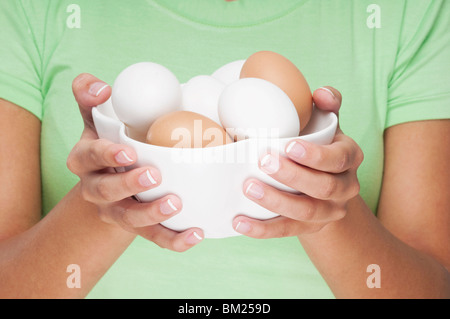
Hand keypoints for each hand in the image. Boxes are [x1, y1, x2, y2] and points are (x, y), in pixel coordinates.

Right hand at [67, 73, 202, 250]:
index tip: (129, 152)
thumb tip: (102, 86)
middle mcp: (95, 189)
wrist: (113, 177)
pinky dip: (173, 239)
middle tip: (154, 176)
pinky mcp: (137, 227)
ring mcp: (116, 212)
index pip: (89, 157)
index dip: (106, 156)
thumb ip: (91, 97)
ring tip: (175, 204)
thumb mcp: (97, 118)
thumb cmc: (110, 140)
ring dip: (151, 215)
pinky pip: (153, 237)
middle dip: (128, 185)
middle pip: (106, 191)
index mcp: (85, 160)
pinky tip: (195, 234)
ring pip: (129, 219)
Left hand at [233, 87, 363, 237]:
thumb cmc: (320, 146)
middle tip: (263, 161)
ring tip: (248, 188)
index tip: (289, 146)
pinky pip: (286, 231)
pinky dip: (262, 229)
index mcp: (349, 158)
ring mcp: (328, 212)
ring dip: (276, 201)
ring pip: (306, 212)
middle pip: (323, 187)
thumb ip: (327, 104)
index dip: (316, 155)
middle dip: (293, 176)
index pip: (339, 159)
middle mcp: (345, 188)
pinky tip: (240, 222)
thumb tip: (321, 94)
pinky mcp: (309, 228)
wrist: (327, 187)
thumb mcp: (327, 124)